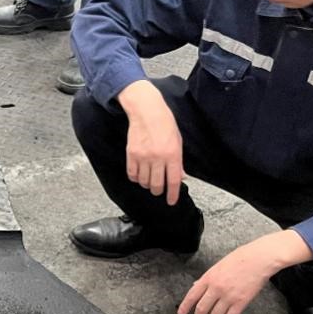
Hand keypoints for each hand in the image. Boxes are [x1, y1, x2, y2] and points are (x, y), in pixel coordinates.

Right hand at [118, 80, 183, 204]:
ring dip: (146, 184)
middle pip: (156, 185)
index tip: (171, 202)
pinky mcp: (132, 154)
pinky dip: (135, 178)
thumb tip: (180, 177)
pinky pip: (132, 174)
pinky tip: (139, 175)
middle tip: (158, 189)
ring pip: (144, 181)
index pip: (173, 181)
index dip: (172, 195)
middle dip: (158, 191)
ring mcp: (143, 156)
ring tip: (149, 180)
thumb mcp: (177, 141)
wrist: (146, 111)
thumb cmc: (164, 123)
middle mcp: (158, 157)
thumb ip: (178, 161)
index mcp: (173, 154)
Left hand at [178, 231, 312, 313]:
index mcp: (209, 277)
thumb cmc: (241, 258)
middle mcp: (216, 288)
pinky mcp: (241, 302)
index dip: (185, 306)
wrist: (259, 258)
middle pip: (202, 309)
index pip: (192, 295)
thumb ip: (207, 277)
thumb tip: (196, 285)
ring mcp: (228, 296)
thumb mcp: (219, 265)